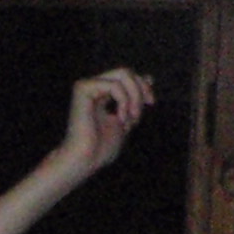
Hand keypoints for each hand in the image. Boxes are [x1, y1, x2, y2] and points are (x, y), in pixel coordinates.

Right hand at [47, 68, 153, 184]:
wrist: (83, 162)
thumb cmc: (101, 149)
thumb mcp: (127, 119)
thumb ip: (135, 100)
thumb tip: (149, 77)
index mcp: (101, 93)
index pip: (127, 77)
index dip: (143, 86)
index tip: (151, 102)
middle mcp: (92, 87)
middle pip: (126, 72)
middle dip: (140, 89)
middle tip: (139, 113)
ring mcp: (86, 86)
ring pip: (123, 74)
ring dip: (134, 97)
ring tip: (131, 119)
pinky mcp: (82, 89)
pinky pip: (114, 86)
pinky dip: (123, 102)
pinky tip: (120, 119)